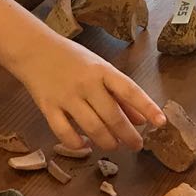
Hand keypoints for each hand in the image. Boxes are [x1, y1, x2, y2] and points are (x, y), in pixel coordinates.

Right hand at [13, 35, 164, 150]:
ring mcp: (66, 96)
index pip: (129, 90)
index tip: (161, 122)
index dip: (147, 107)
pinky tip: (85, 146)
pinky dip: (76, 143)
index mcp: (102, 71)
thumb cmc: (73, 59)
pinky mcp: (48, 107)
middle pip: (112, 115)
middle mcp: (86, 84)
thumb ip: (119, 94)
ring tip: (114, 146)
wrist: (34, 49)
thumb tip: (141, 119)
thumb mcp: (100, 69)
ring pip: (92, 127)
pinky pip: (63, 132)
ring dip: (107, 141)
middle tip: (137, 145)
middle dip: (128, 134)